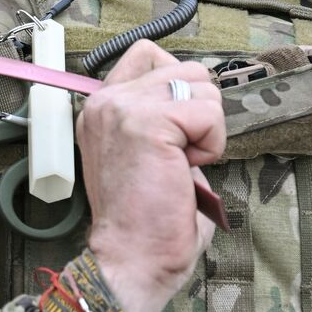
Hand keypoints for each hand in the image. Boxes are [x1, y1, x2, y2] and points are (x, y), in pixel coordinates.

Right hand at [76, 39, 224, 311]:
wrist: (130, 258)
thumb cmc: (145, 221)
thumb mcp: (147, 155)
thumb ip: (162, 118)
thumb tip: (200, 100)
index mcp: (101, 110)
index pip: (148, 53)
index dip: (178, 86)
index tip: (176, 132)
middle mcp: (105, 102)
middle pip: (185, 67)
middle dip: (199, 111)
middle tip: (178, 157)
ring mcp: (123, 109)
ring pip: (200, 85)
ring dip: (207, 127)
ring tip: (180, 165)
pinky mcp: (146, 123)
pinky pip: (208, 113)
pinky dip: (211, 144)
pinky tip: (184, 170)